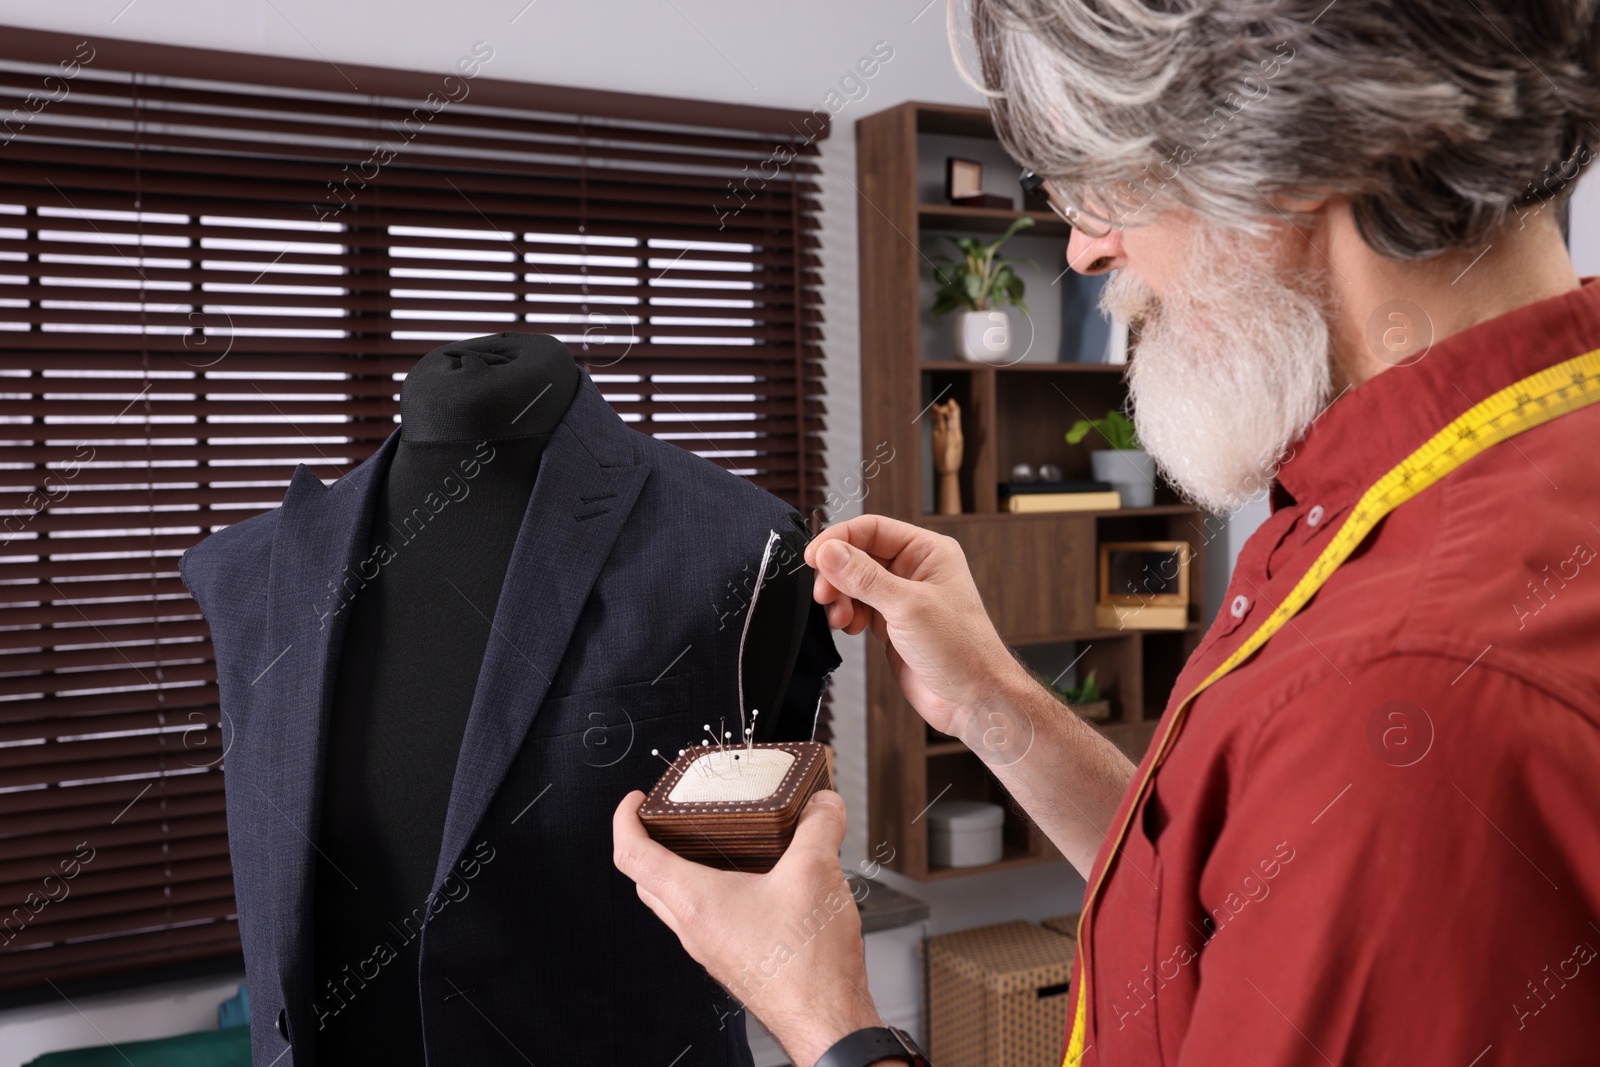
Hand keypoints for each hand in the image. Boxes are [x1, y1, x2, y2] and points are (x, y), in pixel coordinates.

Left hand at [612, 790, 884, 1066]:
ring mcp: (711, 947)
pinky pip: (707, 919)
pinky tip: (753, 881)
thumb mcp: (817, 873)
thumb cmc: (807, 967)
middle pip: (647, 881)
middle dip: (649, 843)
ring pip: (676, 902)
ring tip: (714, 843)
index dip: (624, 820)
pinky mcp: (733, 959)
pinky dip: (714, 892)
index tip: (634, 800)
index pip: (633, 856)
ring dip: (683, 869)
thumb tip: (823, 804)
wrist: (825, 1022)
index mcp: (696, 902)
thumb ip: (819, 827)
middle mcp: (694, 928)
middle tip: (668, 818)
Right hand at [806, 515, 1016, 737]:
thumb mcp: (908, 607)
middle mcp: (914, 570)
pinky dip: (847, 615)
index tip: (813, 556)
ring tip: (841, 618)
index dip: (839, 539)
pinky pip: (858, 608)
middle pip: (858, 555)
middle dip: (836, 573)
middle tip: (823, 594)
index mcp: (928, 552)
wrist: (972, 700)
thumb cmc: (961, 650)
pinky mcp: (891, 624)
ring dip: (840, 598)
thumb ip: (864, 577)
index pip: (873, 529)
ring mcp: (902, 598)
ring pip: (854, 583)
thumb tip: (830, 552)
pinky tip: (849, 627)